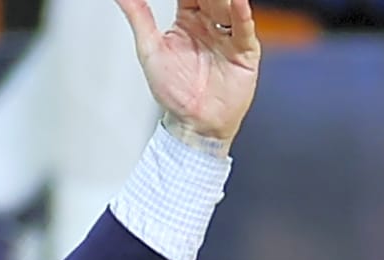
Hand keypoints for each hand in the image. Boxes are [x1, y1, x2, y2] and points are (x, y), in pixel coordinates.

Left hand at [115, 0, 260, 153]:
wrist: (192, 122)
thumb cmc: (172, 90)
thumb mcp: (150, 49)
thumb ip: (139, 17)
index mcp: (188, 21)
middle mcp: (210, 25)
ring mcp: (228, 36)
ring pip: (228, 7)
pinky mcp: (244, 51)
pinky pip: (244, 29)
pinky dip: (242, 15)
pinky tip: (238, 2)